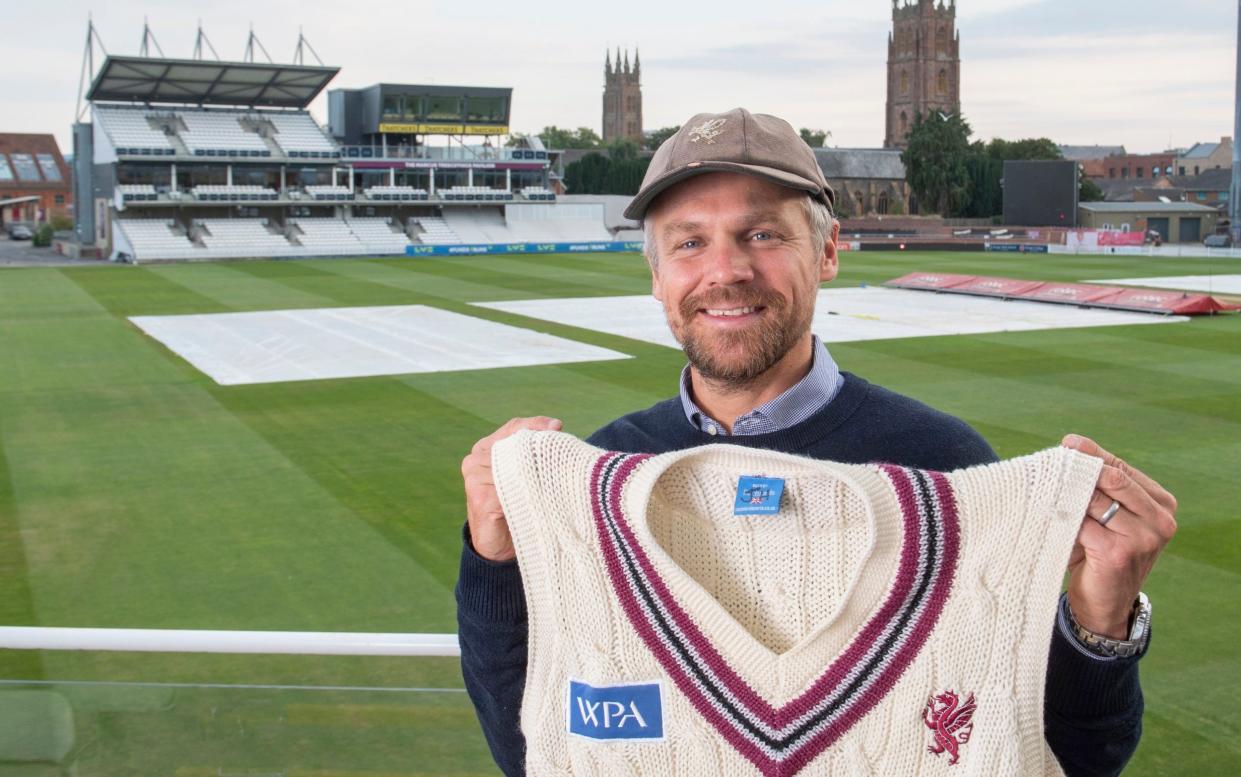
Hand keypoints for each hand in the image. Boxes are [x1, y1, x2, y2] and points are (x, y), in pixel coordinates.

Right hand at [462, 416, 562, 561]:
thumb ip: (534, 451)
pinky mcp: (480, 499)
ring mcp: (475, 479)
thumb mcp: (525, 473)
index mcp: (485, 448)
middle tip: (565, 452)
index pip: (514, 427)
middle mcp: (476, 460)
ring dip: (539, 471)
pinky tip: (546, 495)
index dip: (537, 425)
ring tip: (560, 476)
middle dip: (542, 448)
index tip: (558, 427)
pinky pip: (510, 489)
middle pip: (515, 444)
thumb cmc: (517, 505)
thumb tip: (556, 426)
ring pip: (515, 465)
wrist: (498, 547)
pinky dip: (531, 491)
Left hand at [1062, 434, 1176, 638]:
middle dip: (1080, 469)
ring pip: (1094, 499)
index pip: (1123, 468)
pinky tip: (1048, 518)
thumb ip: (1098, 488)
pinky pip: (1082, 524)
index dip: (1094, 454)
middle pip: (1112, 479)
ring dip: (1067, 494)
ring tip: (1044, 490)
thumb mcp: (1106, 516)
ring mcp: (1144, 537)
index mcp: (1161, 504)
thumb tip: (1070, 449)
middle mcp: (1160, 519)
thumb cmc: (1099, 553)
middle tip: (1052, 463)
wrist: (1103, 605)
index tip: (1068, 442)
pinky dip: (1062, 519)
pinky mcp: (1119, 553)